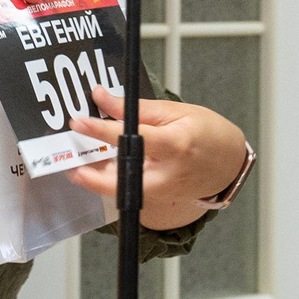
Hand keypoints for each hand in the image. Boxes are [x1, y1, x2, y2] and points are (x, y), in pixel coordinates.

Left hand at [67, 86, 249, 230]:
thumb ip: (134, 107)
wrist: (228, 164)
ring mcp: (162, 192)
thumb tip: (101, 97)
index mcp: (176, 146)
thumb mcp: (175, 111)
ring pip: (120, 191)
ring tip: (81, 162)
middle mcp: (168, 174)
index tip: (79, 122)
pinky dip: (111, 181)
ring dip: (96, 179)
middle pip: (123, 181)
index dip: (102, 130)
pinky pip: (127, 192)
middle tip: (70, 161)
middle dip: (91, 176)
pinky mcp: (157, 201)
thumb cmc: (208, 134)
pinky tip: (100, 169)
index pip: (133, 138)